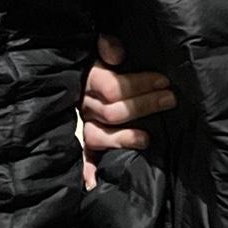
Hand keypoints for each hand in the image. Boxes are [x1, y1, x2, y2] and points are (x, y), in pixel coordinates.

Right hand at [80, 34, 174, 188]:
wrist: (58, 74)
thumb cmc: (91, 60)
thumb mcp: (95, 46)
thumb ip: (106, 45)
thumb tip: (117, 54)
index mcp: (87, 79)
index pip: (113, 86)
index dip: (140, 84)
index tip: (164, 81)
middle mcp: (82, 103)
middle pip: (112, 111)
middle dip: (143, 105)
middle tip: (169, 100)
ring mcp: (81, 123)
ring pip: (98, 135)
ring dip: (122, 139)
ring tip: (145, 139)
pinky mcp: (80, 139)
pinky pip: (82, 155)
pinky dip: (86, 169)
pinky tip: (92, 182)